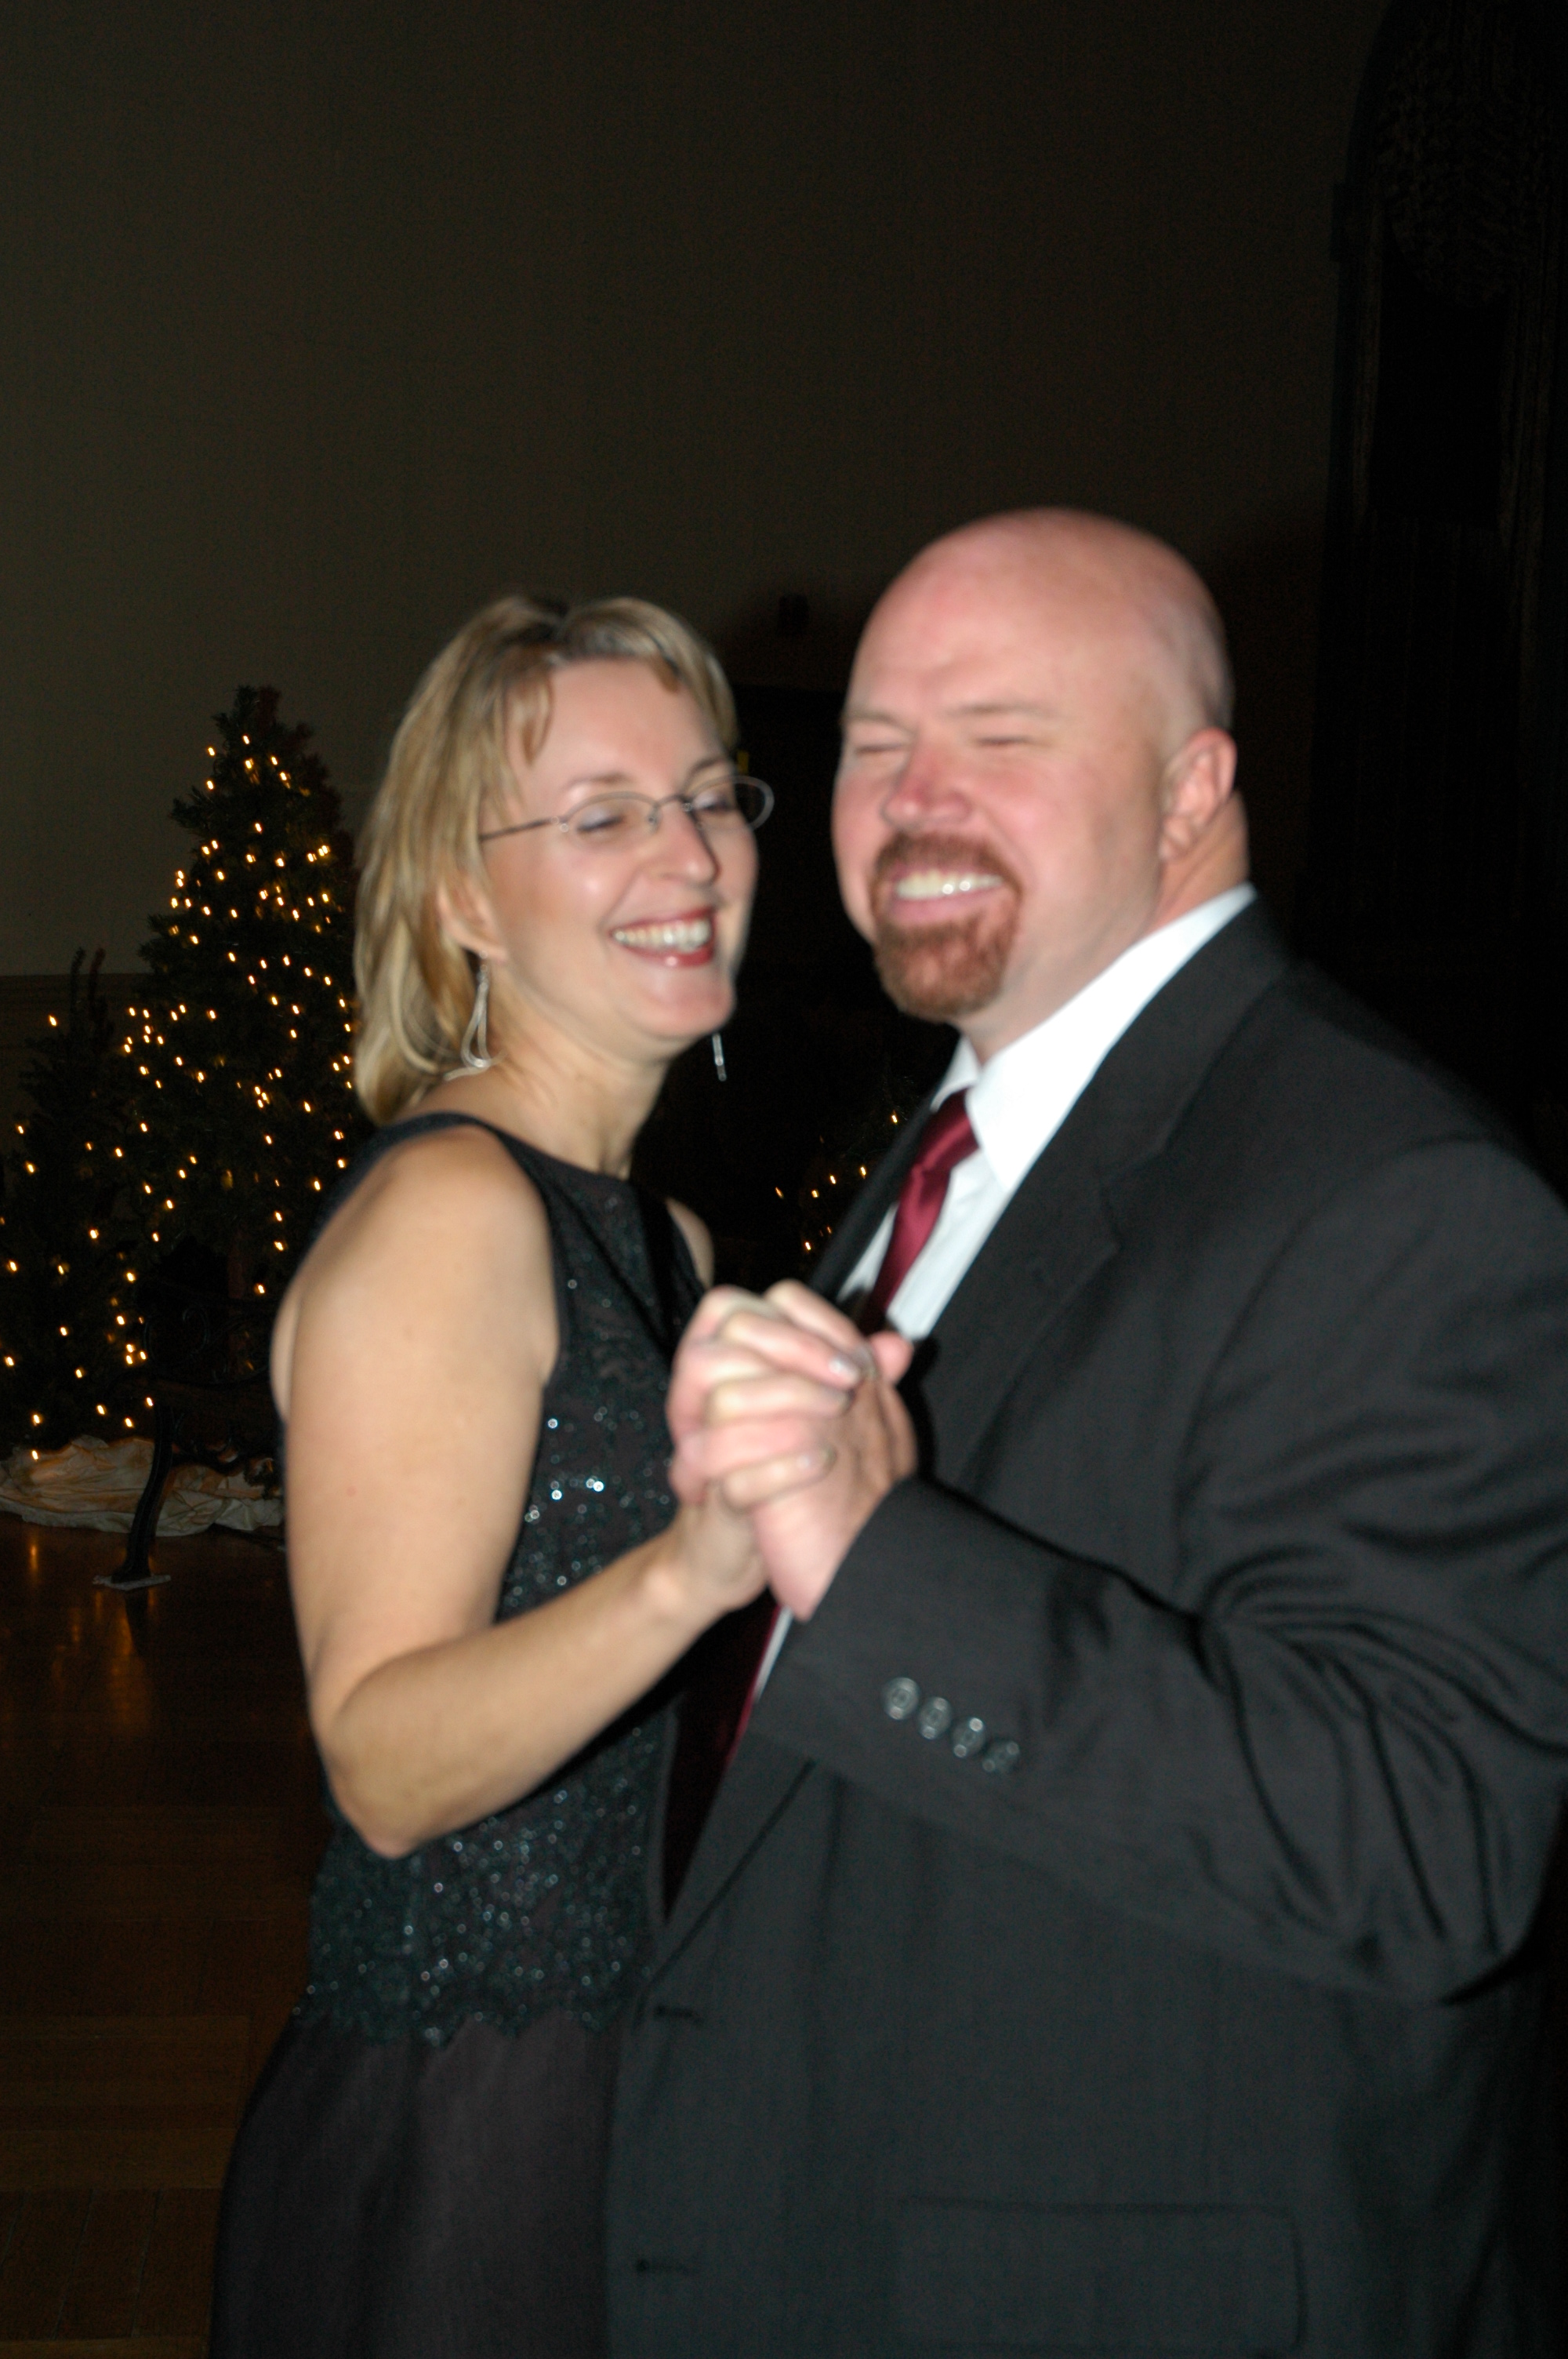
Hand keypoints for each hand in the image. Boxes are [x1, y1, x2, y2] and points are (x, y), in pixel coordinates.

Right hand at [670, 1283, 916, 1617]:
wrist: (745, 1552)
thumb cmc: (790, 1473)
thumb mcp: (828, 1423)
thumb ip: (857, 1379)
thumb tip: (899, 1343)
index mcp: (734, 1370)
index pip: (743, 1308)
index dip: (803, 1321)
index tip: (855, 1354)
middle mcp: (708, 1400)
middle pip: (726, 1339)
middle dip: (796, 1349)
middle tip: (851, 1378)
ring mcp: (706, 1447)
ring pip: (723, 1399)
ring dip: (788, 1398)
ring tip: (839, 1412)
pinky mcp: (714, 1498)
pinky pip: (731, 1472)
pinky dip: (781, 1464)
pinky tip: (824, 1462)